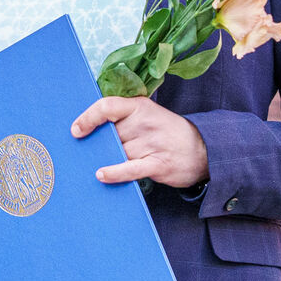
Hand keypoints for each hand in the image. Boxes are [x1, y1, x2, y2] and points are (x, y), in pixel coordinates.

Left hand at [74, 96, 209, 189]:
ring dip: (108, 159)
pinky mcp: (158, 164)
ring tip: (101, 163)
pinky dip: (114, 172)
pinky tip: (101, 175)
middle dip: (100, 145)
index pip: (107, 106)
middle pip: (109, 135)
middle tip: (91, 152)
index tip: (75, 131)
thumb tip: (89, 133)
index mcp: (139, 107)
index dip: (88, 118)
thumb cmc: (166, 133)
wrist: (205, 149)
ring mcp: (152, 144)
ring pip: (117, 152)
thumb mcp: (147, 116)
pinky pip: (130, 169)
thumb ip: (122, 120)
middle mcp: (145, 123)